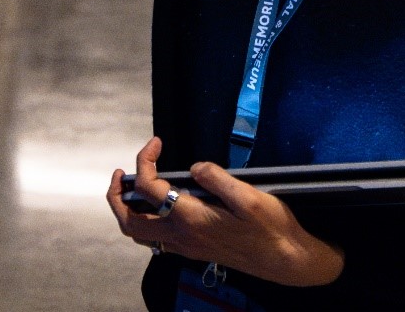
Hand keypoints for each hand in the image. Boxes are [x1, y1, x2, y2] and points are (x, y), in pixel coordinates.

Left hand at [105, 137, 345, 288]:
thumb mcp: (249, 197)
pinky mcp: (194, 252)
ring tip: (131, 189)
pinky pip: (156, 241)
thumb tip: (194, 167)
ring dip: (127, 211)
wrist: (288, 261)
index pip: (148, 187)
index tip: (157, 143)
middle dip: (116, 196)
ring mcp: (186, 247)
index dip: (145, 160)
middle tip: (121, 174)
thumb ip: (217, 178)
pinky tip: (158, 207)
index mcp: (190, 218)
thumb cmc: (273, 228)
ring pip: (140, 235)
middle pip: (130, 221)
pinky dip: (146, 222)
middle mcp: (182, 236)